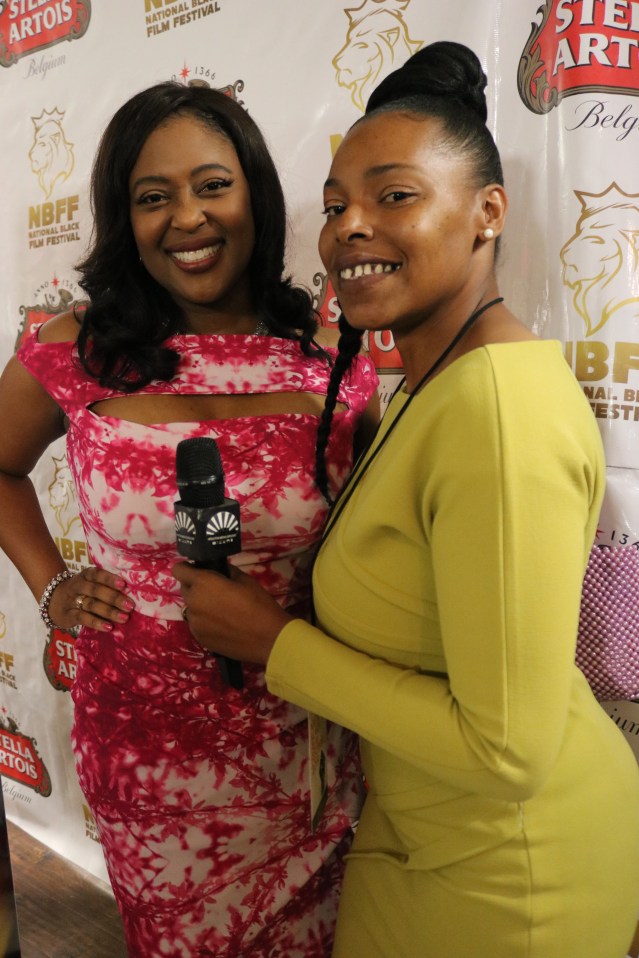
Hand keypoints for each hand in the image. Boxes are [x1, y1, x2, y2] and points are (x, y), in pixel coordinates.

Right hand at [48, 567, 134, 632]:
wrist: (54, 601)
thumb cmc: (83, 591)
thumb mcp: (90, 583)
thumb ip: (106, 586)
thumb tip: (133, 594)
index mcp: (86, 575)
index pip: (97, 574)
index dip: (110, 579)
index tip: (124, 584)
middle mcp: (77, 585)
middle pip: (95, 590)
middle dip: (114, 598)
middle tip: (130, 605)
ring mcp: (71, 600)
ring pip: (91, 605)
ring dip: (109, 611)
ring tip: (124, 618)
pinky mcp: (68, 615)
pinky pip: (82, 618)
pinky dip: (96, 622)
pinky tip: (109, 627)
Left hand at [172, 562, 292, 664]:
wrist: (268, 638)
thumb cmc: (258, 604)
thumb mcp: (245, 579)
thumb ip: (226, 572)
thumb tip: (218, 571)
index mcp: (202, 583)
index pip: (178, 570)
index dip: (187, 568)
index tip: (198, 571)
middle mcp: (193, 602)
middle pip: (185, 589)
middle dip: (196, 587)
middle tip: (215, 591)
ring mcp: (194, 623)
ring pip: (191, 608)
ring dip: (200, 605)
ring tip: (221, 611)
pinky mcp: (199, 638)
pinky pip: (196, 624)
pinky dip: (204, 621)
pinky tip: (222, 625)